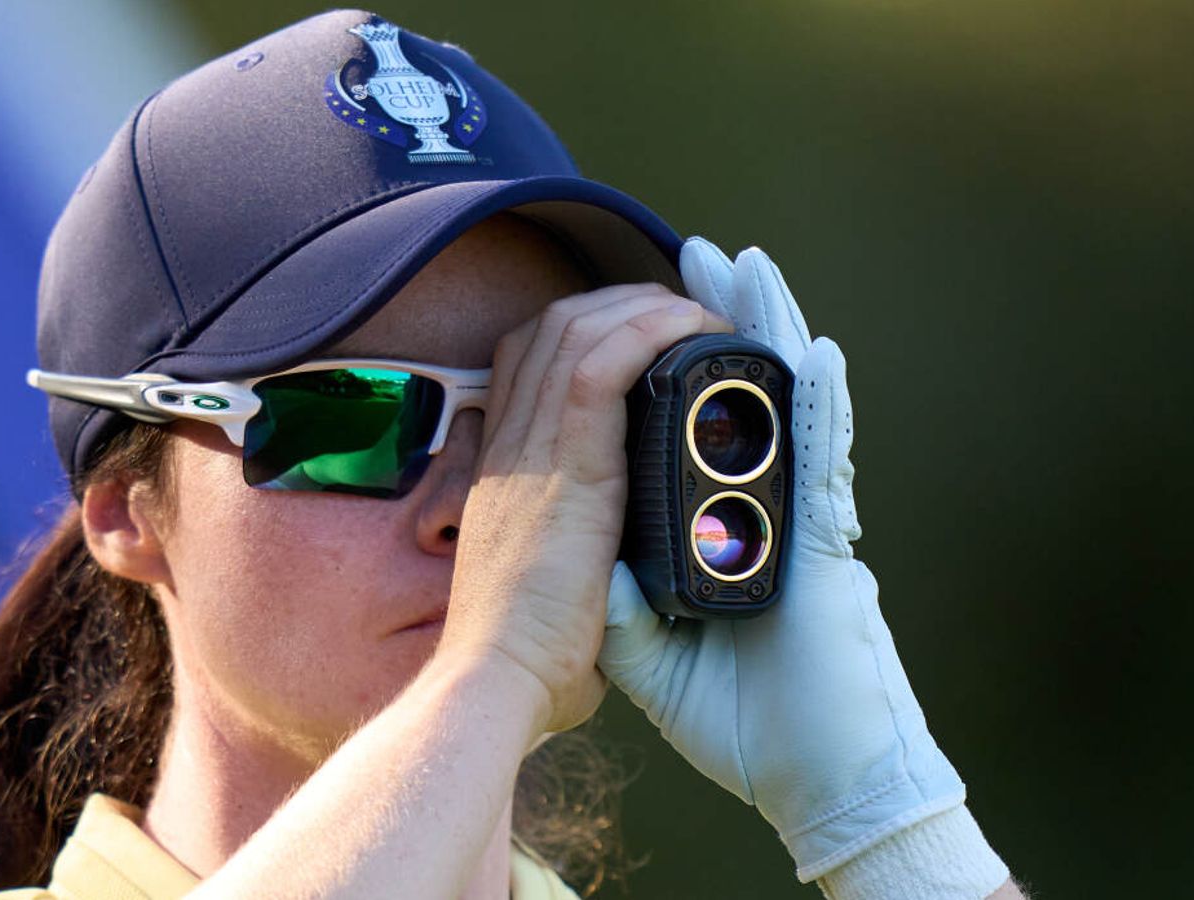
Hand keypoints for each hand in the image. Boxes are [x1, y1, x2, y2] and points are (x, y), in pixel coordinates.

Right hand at [437, 284, 733, 737]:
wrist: (495, 683)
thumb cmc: (523, 655)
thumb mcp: (541, 585)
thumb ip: (571, 555)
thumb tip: (616, 563)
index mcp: (504, 469)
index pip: (526, 360)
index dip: (582, 329)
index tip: (641, 334)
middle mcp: (508, 445)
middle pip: (550, 327)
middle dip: (621, 303)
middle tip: (683, 313)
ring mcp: (529, 451)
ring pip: (574, 329)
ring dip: (644, 307)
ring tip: (698, 315)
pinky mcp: (564, 469)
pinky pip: (598, 365)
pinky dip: (649, 333)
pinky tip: (692, 330)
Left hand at [598, 239, 965, 880]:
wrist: (817, 778)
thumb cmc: (752, 724)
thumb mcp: (655, 659)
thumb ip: (625, 610)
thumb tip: (592, 571)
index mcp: (724, 528)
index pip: (695, 426)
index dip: (679, 363)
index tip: (651, 312)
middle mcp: (766, 512)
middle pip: (747, 395)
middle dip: (724, 318)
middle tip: (700, 256)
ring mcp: (802, 524)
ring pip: (791, 406)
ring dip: (772, 333)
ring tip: (748, 269)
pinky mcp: (831, 550)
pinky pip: (826, 464)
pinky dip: (822, 406)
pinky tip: (815, 356)